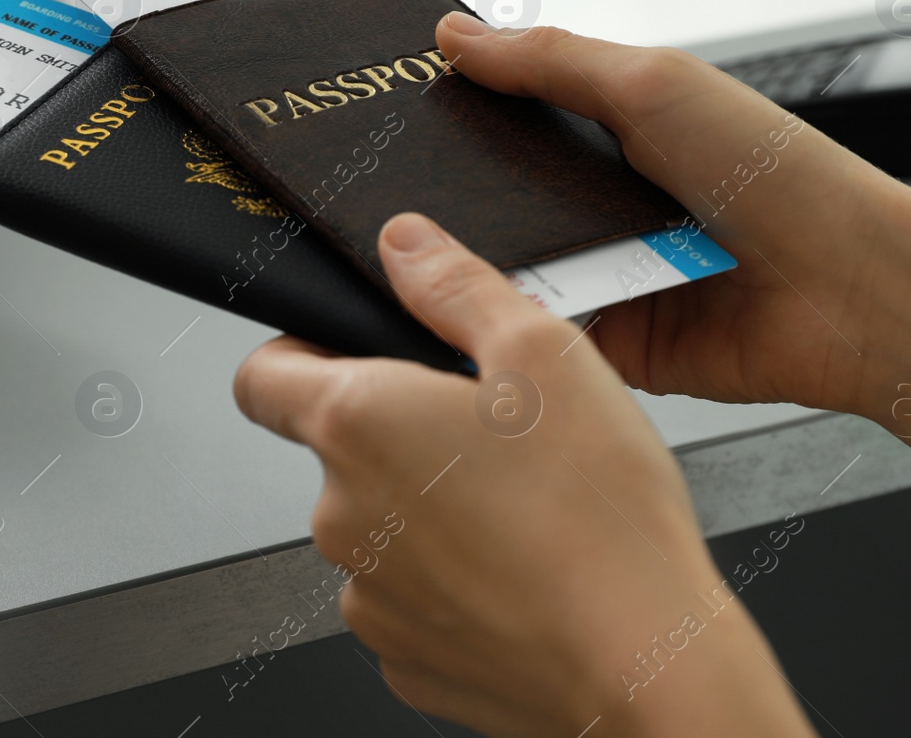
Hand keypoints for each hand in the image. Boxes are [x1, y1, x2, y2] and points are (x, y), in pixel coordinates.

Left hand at [235, 214, 814, 736]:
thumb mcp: (543, 351)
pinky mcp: (406, 658)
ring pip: (382, 528)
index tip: (355, 355)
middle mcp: (342, 516)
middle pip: (340, 452)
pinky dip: (455, 581)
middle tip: (493, 432)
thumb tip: (404, 245)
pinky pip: (412, 598)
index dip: (301, 353)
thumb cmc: (600, 515)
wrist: (648, 665)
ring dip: (430, 510)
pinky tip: (524, 569)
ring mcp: (370, 596)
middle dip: (403, 433)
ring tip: (523, 508)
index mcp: (357, 425)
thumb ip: (456, 284)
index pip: (261, 376)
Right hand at [436, 13, 910, 417]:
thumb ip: (549, 61)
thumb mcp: (653, 83)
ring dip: (479, 254)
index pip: (514, 112)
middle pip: (499, 191)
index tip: (393, 100)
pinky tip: (475, 303)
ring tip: (422, 240)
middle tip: (388, 178)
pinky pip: (539, 326)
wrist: (850, 291)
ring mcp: (608, 271)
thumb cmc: (779, 174)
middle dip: (454, 187)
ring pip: (509, 262)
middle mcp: (606, 200)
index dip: (460, 104)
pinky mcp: (612, 339)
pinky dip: (513, 316)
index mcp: (619, 129)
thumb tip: (458, 34)